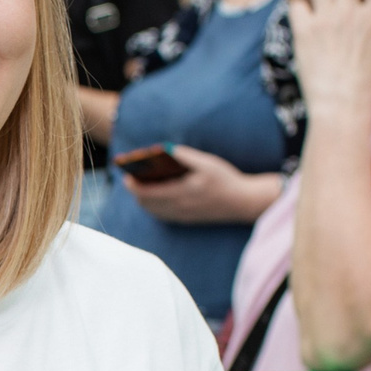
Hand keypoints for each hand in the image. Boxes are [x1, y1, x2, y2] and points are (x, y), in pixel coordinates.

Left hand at [126, 147, 271, 224]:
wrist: (243, 202)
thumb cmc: (225, 179)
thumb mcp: (206, 162)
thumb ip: (184, 155)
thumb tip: (164, 150)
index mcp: (182, 192)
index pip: (147, 193)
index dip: (133, 185)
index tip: (126, 176)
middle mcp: (179, 208)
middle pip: (146, 204)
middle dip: (136, 191)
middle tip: (132, 179)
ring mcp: (182, 216)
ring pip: (153, 211)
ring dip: (144, 199)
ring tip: (141, 186)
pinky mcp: (187, 220)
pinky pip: (162, 216)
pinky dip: (154, 206)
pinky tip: (156, 196)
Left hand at [288, 0, 370, 129]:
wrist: (340, 105)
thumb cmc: (361, 84)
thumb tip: (369, 11)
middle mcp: (349, 14)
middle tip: (338, 6)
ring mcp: (325, 20)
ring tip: (320, 12)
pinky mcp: (304, 31)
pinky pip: (297, 5)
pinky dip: (299, 12)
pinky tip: (304, 25)